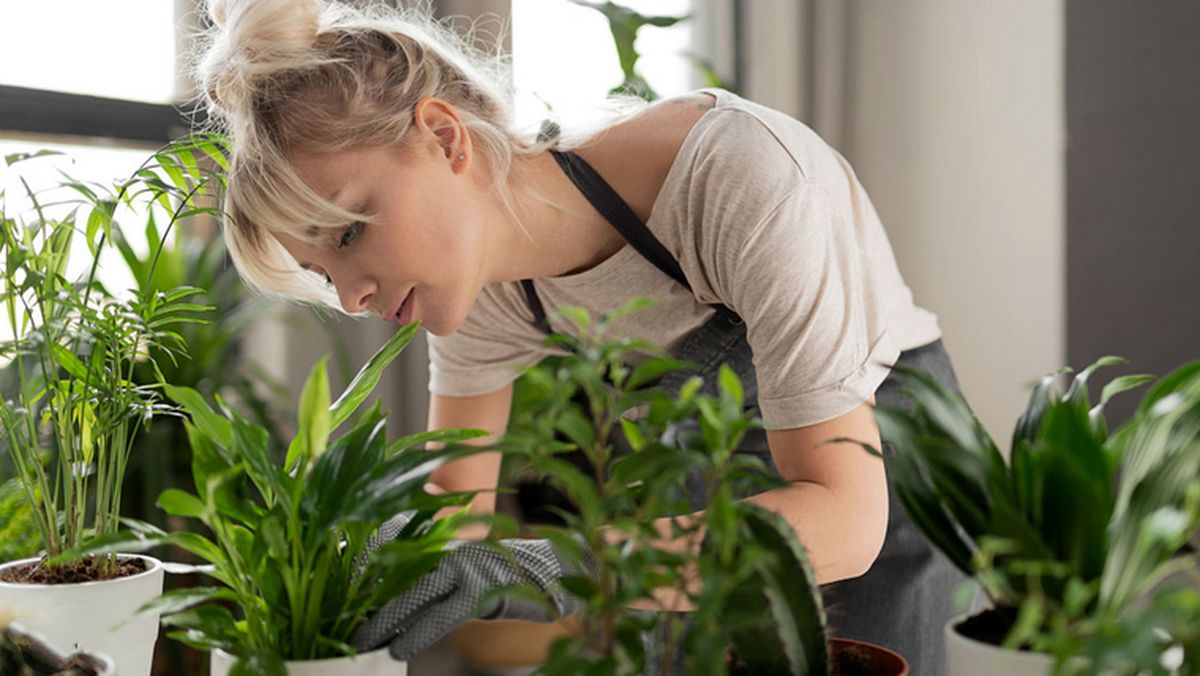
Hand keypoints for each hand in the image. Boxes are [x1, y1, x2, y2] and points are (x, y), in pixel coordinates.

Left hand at [353, 516, 594, 660]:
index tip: (343, 587)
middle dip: (368, 598)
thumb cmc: (501, 575)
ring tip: (363, 640)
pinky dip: (416, 634)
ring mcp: (467, 565)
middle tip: (345, 621)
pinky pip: (440, 616)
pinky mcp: (482, 589)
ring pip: (413, 594)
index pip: (394, 546)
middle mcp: (452, 545)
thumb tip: (388, 594)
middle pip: (397, 571)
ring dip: (384, 621)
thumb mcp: (461, 569)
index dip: (366, 567)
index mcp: (444, 537)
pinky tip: (399, 648)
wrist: (551, 573)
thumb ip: (430, 574)